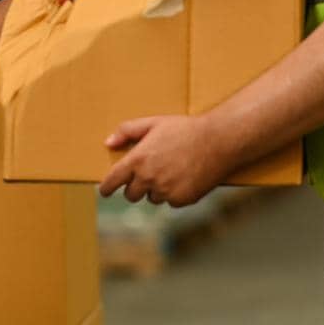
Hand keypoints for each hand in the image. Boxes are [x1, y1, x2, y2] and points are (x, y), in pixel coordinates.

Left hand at [97, 115, 227, 206]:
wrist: (218, 141)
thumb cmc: (185, 129)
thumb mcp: (154, 122)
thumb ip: (127, 131)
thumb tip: (108, 143)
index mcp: (138, 159)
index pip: (113, 181)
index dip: (107, 188)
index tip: (105, 191)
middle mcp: (148, 178)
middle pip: (131, 195)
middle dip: (135, 187)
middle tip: (146, 175)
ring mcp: (165, 191)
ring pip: (152, 198)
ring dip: (156, 190)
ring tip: (171, 170)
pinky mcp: (181, 200)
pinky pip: (171, 202)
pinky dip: (174, 193)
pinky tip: (184, 177)